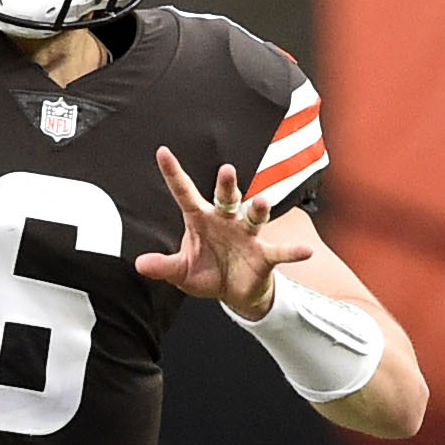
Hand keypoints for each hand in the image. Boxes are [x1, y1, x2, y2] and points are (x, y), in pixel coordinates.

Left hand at [133, 146, 313, 318]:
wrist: (235, 293)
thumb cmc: (206, 273)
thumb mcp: (181, 272)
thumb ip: (163, 266)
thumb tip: (139, 264)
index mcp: (200, 220)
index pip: (184, 193)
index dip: (173, 173)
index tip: (162, 151)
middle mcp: (225, 221)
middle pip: (225, 198)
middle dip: (227, 185)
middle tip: (226, 170)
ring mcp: (247, 236)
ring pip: (253, 217)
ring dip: (258, 210)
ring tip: (261, 201)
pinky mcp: (265, 255)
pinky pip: (281, 251)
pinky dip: (292, 251)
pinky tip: (305, 251)